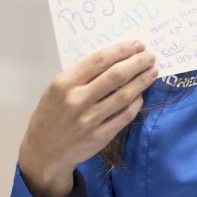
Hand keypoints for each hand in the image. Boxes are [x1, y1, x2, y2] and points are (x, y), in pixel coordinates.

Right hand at [18, 40, 157, 196]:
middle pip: (116, 76)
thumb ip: (81, 76)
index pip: (99, 60)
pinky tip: (141, 94)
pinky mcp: (99, 136)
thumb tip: (116, 59)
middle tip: (150, 56)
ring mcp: (89, 120)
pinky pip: (125, 115)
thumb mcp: (57, 90)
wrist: (44, 151)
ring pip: (124, 95)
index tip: (138, 45)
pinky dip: (136, 103)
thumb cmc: (52, 115)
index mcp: (64, 83)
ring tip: (153, 71)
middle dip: (137, 63)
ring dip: (142, 81)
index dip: (122, 51)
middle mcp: (77, 100)